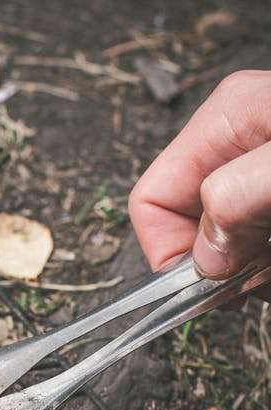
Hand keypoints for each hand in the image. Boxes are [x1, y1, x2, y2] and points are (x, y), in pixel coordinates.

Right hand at [129, 69, 270, 298]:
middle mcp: (239, 141)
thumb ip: (237, 201)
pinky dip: (267, 261)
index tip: (204, 288)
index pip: (151, 198)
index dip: (168, 250)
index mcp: (225, 120)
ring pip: (228, 235)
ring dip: (251, 267)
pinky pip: (258, 235)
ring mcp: (263, 166)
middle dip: (217, 263)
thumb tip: (204, 258)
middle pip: (189, 222)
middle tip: (257, 282)